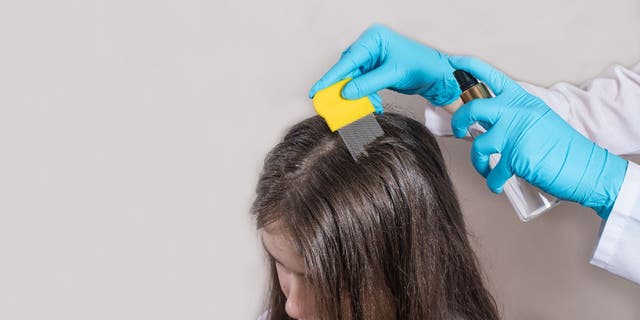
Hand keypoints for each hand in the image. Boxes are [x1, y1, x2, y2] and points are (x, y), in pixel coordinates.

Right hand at [308, 24, 460, 110]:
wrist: (437, 75)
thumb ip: (367, 84)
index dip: (331, 77)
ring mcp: (372, 58)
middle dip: (345, 89)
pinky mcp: (374, 70)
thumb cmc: (421, 66)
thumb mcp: (392, 75)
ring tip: (368, 106)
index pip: (348, 60)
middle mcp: (370, 46)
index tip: (317, 91)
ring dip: (358, 96)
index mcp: (373, 39)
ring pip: (354, 80)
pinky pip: (362, 84)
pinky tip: (373, 105)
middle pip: (348, 70)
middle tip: (334, 105)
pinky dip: (365, 96)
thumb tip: (346, 93)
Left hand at [449, 56, 627, 218]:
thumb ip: (511, 116)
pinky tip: (497, 185)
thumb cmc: (561, 147)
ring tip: (485, 169)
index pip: (491, 75)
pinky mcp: (517, 157)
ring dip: (478, 162)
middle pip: (473, 108)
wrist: (587, 168)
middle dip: (459, 121)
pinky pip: (493, 172)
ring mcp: (517, 133)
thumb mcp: (536, 119)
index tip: (452, 63)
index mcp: (522, 100)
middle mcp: (517, 112)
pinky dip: (493, 182)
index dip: (469, 67)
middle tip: (460, 130)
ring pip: (479, 145)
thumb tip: (483, 123)